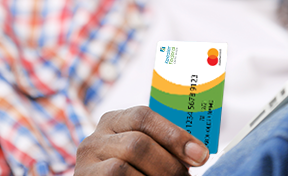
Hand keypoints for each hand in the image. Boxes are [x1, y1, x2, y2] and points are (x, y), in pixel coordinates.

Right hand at [75, 106, 209, 175]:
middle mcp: (95, 138)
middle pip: (136, 143)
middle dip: (168, 164)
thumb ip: (163, 146)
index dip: (175, 135)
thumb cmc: (135, 170)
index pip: (143, 116)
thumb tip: (197, 153)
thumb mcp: (145, 152)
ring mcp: (85, 163)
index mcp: (114, 121)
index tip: (201, 155)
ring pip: (122, 168)